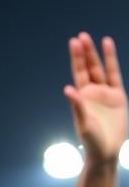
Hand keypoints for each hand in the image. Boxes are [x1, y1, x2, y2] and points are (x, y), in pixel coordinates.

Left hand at [64, 33, 126, 163]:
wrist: (107, 150)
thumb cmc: (91, 140)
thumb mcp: (83, 122)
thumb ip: (77, 106)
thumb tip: (68, 89)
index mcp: (80, 97)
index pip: (78, 73)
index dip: (76, 58)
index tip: (74, 42)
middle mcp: (91, 92)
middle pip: (88, 67)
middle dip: (84, 52)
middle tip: (81, 36)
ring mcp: (105, 93)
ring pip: (101, 69)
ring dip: (97, 54)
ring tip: (94, 38)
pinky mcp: (118, 96)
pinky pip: (115, 75)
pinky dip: (112, 62)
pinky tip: (110, 48)